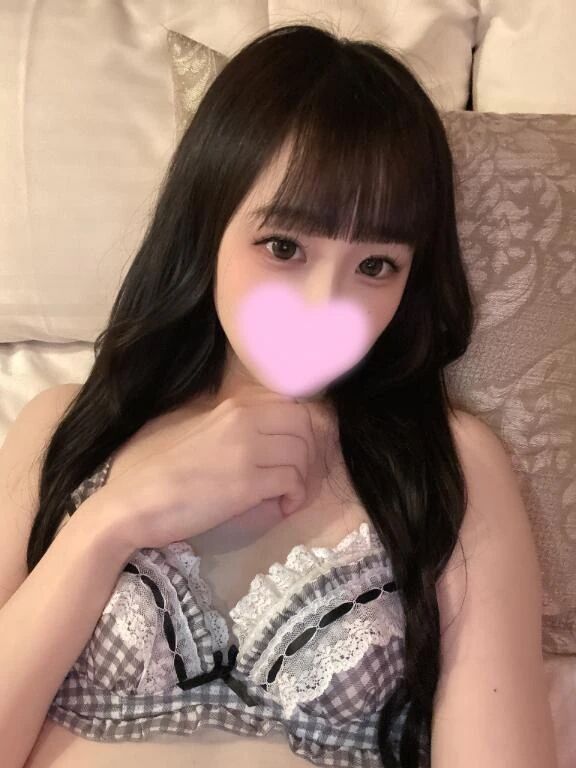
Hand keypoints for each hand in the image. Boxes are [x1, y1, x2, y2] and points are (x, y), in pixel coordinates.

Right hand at [95, 392, 317, 550]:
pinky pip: (292, 481)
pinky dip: (293, 497)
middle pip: (306, 425)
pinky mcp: (246, 482)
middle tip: (296, 477)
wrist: (133, 502)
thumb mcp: (204, 433)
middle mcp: (244, 419)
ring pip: (303, 453)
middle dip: (310, 453)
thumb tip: (271, 435)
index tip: (298, 453)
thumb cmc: (163, 472)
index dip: (306, 429)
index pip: (294, 403)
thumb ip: (236, 427)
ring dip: (302, 478)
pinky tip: (279, 506)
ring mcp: (245, 449)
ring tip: (285, 495)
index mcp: (234, 406)